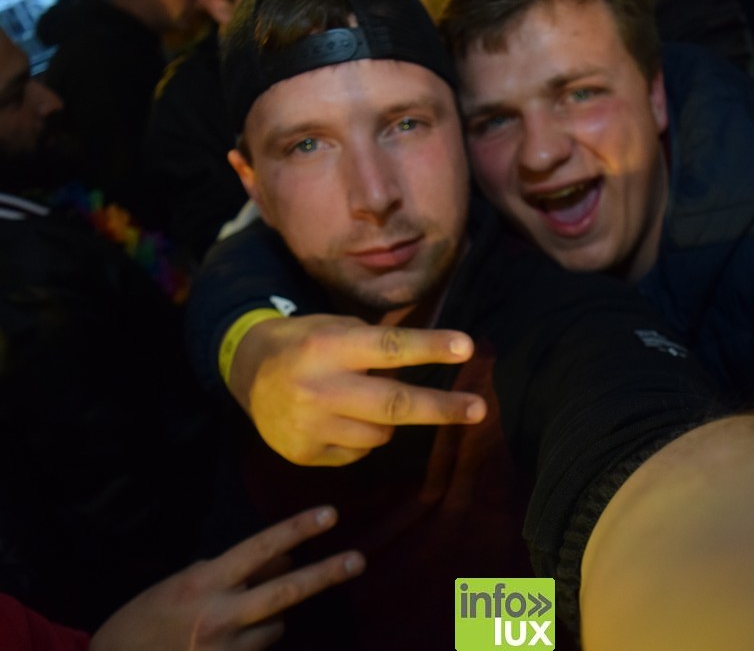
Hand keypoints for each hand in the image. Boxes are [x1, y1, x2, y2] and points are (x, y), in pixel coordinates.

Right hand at [90, 505, 364, 650]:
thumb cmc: (144, 622)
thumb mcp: (182, 585)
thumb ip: (231, 571)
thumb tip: (282, 560)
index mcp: (203, 584)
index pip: (259, 549)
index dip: (296, 529)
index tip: (329, 514)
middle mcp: (219, 616)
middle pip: (285, 592)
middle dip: (325, 575)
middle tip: (358, 559)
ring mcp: (226, 649)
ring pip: (276, 624)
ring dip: (268, 618)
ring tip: (230, 622)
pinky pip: (262, 648)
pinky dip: (255, 640)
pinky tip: (227, 641)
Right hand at [230, 314, 487, 465]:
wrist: (245, 373)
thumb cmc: (305, 343)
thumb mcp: (335, 328)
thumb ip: (375, 346)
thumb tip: (432, 361)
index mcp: (328, 347)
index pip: (389, 347)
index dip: (430, 348)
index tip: (467, 347)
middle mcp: (318, 388)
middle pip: (393, 404)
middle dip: (441, 408)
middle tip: (478, 409)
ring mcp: (309, 426)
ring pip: (380, 434)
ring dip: (388, 420)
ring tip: (365, 401)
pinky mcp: (304, 454)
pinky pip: (357, 452)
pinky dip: (361, 437)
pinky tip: (338, 420)